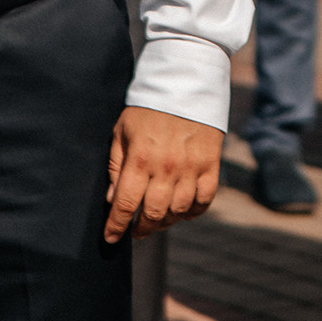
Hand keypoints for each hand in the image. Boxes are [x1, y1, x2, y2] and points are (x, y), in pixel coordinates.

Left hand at [106, 107, 221, 240]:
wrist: (185, 82)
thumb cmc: (149, 108)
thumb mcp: (122, 131)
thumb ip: (116, 165)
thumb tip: (112, 198)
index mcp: (139, 159)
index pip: (124, 205)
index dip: (116, 227)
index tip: (111, 238)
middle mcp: (166, 167)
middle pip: (153, 214)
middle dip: (141, 229)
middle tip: (136, 231)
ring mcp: (191, 167)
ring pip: (179, 210)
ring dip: (166, 221)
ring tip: (158, 219)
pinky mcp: (211, 163)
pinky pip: (205, 199)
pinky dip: (195, 210)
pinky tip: (185, 211)